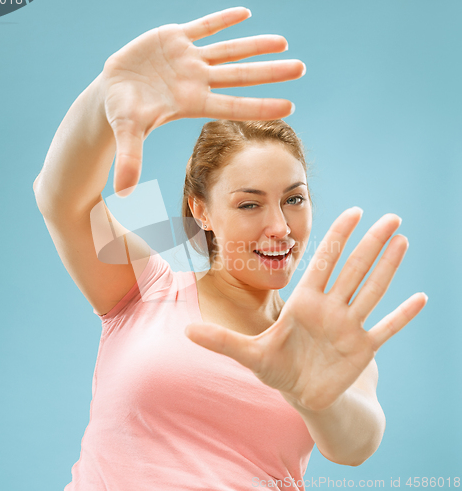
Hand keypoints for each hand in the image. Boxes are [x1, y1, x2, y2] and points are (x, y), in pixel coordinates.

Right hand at [99, 6, 305, 194]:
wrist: (112, 90)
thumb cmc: (122, 113)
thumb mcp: (126, 131)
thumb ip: (130, 159)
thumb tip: (122, 192)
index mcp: (191, 103)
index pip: (233, 105)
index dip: (260, 106)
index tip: (290, 107)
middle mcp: (196, 81)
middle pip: (240, 76)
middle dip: (270, 72)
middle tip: (301, 68)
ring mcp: (188, 58)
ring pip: (229, 49)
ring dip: (255, 45)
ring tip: (284, 42)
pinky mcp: (175, 38)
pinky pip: (204, 25)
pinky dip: (223, 18)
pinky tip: (245, 13)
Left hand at [184, 208, 427, 411]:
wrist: (300, 393)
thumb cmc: (275, 368)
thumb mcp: (247, 354)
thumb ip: (220, 340)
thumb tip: (185, 330)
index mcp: (304, 302)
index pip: (323, 262)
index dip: (337, 237)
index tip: (352, 211)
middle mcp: (329, 308)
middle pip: (354, 268)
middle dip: (371, 243)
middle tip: (392, 216)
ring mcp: (348, 327)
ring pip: (372, 290)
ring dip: (388, 267)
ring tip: (403, 240)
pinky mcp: (362, 350)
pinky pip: (387, 328)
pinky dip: (402, 315)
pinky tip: (420, 297)